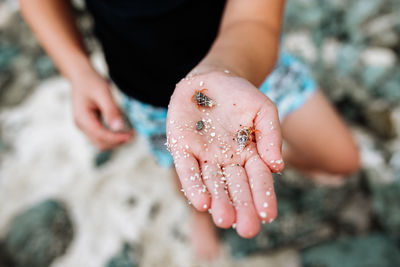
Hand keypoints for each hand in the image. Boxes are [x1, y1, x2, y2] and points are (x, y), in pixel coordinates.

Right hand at [70, 69, 132, 149]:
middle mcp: (81, 125)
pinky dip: (112, 136)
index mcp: (82, 118)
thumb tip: (118, 127)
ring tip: (129, 133)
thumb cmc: (91, 81)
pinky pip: (101, 136)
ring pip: (101, 142)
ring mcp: (85, 126)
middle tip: (132, 135)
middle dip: (117, 142)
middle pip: (100, 143)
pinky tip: (123, 129)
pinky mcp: (90, 124)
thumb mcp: (103, 92)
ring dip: (115, 141)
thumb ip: (111, 110)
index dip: (116, 138)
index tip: (131, 135)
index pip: (100, 135)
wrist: (80, 75)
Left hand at [167, 71, 283, 237]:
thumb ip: (271, 136)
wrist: (211, 78)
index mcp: (249, 154)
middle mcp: (226, 161)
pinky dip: (194, 186)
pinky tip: (202, 202)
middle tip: (247, 229)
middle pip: (235, 188)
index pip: (258, 180)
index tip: (268, 215)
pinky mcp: (182, 148)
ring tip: (224, 219)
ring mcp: (204, 156)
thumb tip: (278, 166)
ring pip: (212, 184)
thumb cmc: (240, 95)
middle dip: (241, 208)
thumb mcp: (264, 109)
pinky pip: (188, 170)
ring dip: (218, 202)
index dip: (263, 196)